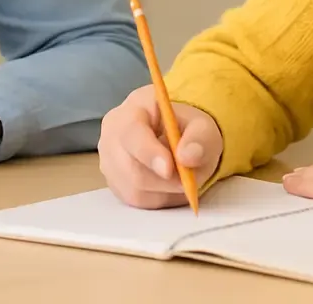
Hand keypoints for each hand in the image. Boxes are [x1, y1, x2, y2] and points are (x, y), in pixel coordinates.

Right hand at [98, 84, 222, 208]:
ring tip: (180, 178)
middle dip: (164, 181)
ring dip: (165, 191)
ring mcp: (109, 162)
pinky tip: (169, 185)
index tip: (168, 169)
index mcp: (132, 110)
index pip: (132, 133)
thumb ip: (199, 138)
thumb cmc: (185, 129)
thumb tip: (188, 156)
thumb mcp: (202, 127)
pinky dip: (159, 198)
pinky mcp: (115, 185)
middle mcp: (112, 136)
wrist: (177, 140)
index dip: (148, 153)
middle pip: (130, 169)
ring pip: (135, 190)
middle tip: (188, 181)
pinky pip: (136, 201)